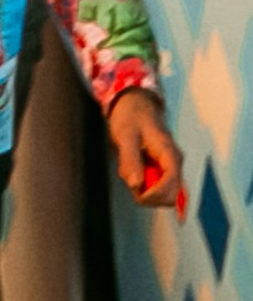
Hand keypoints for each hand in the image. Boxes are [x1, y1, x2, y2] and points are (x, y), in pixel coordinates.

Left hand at [107, 88, 180, 207]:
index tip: (136, 193)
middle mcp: (175, 164)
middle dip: (147, 194)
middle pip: (170, 196)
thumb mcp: (125, 135)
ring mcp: (169, 168)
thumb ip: (130, 160)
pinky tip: (132, 168)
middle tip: (128, 176)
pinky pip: (155, 186)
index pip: (172, 186)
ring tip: (129, 168)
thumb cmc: (131, 117)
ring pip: (162, 194)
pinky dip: (142, 184)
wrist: (134, 104)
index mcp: (170, 155)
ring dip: (143, 189)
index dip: (154, 195)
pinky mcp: (162, 169)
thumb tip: (135, 185)